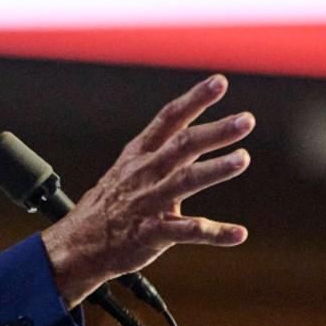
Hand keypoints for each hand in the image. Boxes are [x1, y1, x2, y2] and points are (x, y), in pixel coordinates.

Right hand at [41, 74, 253, 306]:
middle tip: (246, 120)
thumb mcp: (130, 168)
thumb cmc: (111, 203)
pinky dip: (215, 233)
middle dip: (215, 131)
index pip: (169, 119)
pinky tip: (239, 234)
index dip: (195, 99)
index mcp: (140, 154)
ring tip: (243, 158)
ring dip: (215, 169)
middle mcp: (145, 173)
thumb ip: (167, 151)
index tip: (220, 82)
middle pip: (182, 145)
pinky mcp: (151, 234)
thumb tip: (204, 134)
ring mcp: (148, 203)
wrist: (79, 243)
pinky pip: (187, 232)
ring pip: (185, 181)